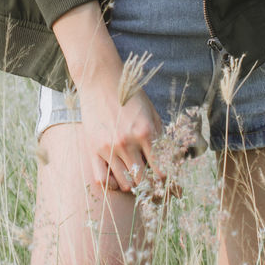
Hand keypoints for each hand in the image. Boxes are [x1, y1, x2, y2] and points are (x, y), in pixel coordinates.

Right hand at [78, 70, 163, 194]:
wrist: (99, 79)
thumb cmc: (129, 94)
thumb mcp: (151, 111)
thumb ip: (160, 136)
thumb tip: (171, 160)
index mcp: (145, 132)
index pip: (161, 169)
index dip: (167, 181)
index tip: (168, 184)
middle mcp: (127, 142)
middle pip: (143, 180)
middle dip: (149, 185)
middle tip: (150, 182)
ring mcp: (109, 147)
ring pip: (125, 183)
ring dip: (132, 184)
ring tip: (133, 176)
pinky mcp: (93, 149)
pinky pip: (102, 179)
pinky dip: (112, 183)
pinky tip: (116, 176)